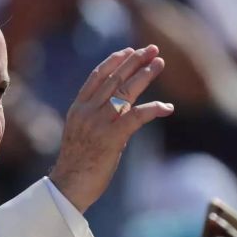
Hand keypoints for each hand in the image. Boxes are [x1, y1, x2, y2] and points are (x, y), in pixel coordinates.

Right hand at [50, 46, 172, 211]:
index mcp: (78, 109)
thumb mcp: (82, 133)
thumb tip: (122, 111)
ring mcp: (99, 124)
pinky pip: (136, 117)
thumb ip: (98, 118)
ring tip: (159, 63)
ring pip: (125, 92)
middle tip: (152, 50)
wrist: (68, 186)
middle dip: (134, 61)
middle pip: (114, 79)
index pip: (97, 77)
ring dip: (145, 75)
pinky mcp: (111, 138)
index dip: (114, 61)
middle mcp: (87, 111)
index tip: (129, 50)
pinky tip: (167, 106)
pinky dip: (153, 108)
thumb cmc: (78, 164)